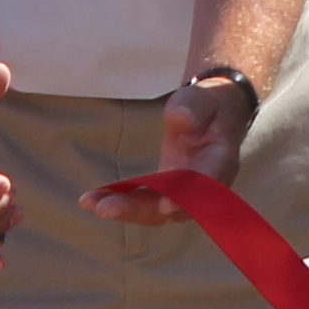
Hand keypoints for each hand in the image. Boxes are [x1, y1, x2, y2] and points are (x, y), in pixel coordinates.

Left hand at [84, 73, 261, 224]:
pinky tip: (92, 199)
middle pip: (174, 207)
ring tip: (90, 203)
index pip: (205, 183)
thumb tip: (181, 120)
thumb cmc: (206, 105)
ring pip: (156, 210)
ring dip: (124, 209)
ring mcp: (183, 191)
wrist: (211, 114)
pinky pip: (144, 202)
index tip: (165, 206)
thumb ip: (192, 108)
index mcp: (219, 160)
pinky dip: (120, 202)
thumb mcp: (199, 99)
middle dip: (140, 210)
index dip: (186, 197)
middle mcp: (203, 185)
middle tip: (106, 209)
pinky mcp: (165, 190)